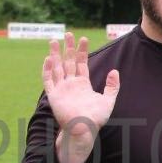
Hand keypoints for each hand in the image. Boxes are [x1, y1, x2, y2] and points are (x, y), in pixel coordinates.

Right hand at [42, 32, 119, 162]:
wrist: (84, 129)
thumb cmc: (96, 118)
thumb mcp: (108, 99)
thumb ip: (112, 86)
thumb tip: (114, 71)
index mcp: (82, 84)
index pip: (81, 63)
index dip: (81, 51)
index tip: (83, 39)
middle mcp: (71, 84)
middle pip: (68, 62)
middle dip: (68, 48)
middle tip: (68, 33)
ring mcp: (61, 89)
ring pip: (57, 67)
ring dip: (55, 54)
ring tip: (54, 40)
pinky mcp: (54, 95)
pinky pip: (48, 80)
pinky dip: (47, 70)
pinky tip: (48, 58)